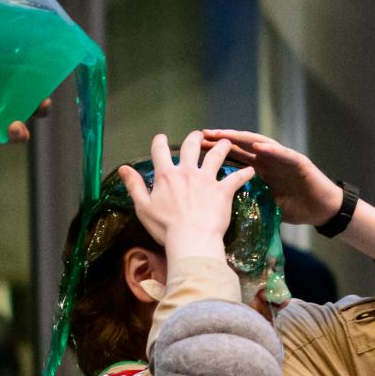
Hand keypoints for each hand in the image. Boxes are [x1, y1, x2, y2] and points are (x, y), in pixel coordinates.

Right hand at [119, 132, 250, 259]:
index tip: (161, 138)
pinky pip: (237, 178)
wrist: (191, 239)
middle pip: (191, 146)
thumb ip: (134, 185)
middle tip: (199, 135)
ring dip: (222, 147)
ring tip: (226, 143)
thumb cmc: (164, 227)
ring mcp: (207, 179)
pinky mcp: (223, 190)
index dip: (159, 142)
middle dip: (195, 138)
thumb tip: (123, 168)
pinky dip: (245, 173)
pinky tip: (251, 170)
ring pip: (216, 156)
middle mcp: (187, 171)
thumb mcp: (142, 207)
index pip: (160, 151)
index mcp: (166, 175)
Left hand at [198, 127, 337, 225]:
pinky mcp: (299, 162)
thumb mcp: (265, 205)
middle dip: (222, 140)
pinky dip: (271, 149)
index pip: (234, 157)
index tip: (196, 149)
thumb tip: (224, 212)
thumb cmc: (296, 208)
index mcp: (260, 169)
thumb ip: (249, 201)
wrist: (322, 210)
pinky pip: (283, 154)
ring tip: (225, 134)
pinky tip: (258, 146)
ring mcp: (284, 158)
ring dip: (242, 138)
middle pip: (242, 146)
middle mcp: (269, 159)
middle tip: (203, 134)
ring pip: (260, 144)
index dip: (216, 152)